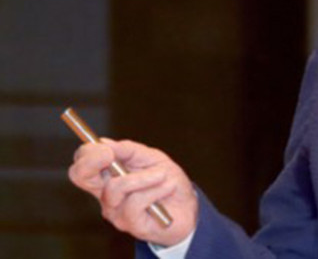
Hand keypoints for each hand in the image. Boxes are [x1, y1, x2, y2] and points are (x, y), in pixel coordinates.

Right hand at [68, 138, 197, 246]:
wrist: (187, 206)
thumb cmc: (167, 181)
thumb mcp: (152, 158)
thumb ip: (128, 150)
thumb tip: (103, 142)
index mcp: (108, 177)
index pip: (82, 164)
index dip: (86, 154)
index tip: (104, 147)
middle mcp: (106, 195)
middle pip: (80, 176)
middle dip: (92, 161)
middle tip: (110, 154)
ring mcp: (115, 211)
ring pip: (115, 187)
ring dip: (145, 177)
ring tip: (163, 175)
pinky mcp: (130, 224)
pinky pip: (136, 201)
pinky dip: (157, 190)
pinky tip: (168, 187)